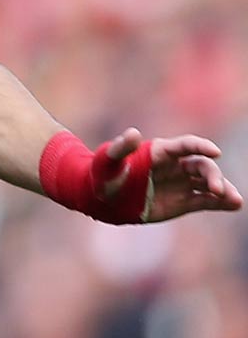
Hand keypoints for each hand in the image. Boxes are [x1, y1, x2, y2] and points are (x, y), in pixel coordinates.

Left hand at [97, 128, 243, 221]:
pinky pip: (206, 201)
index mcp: (161, 152)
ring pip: (208, 184)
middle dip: (213, 175)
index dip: (201, 146)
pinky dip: (221, 203)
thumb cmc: (103, 175)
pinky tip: (234, 205)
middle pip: (202, 165)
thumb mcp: (108, 162)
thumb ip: (120, 148)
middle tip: (217, 189)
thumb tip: (133, 133)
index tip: (215, 151)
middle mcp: (176, 166)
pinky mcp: (183, 202)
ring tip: (235, 200)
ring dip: (223, 189)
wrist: (102, 199)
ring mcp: (181, 184)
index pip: (186, 145)